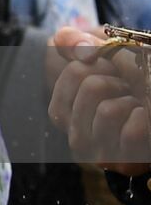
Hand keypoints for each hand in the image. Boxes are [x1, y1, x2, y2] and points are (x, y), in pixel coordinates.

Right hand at [46, 26, 150, 174]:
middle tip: (126, 91)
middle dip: (117, 81)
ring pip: (108, 111)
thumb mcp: (101, 56)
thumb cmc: (131, 83)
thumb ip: (75, 42)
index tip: (110, 73)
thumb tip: (71, 45)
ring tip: (136, 108)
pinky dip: (145, 119)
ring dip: (132, 102)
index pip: (74, 71)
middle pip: (91, 88)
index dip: (100, 63)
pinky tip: (144, 122)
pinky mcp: (124, 163)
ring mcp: (98, 153)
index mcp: (62, 110)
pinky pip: (132, 132)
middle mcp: (75, 134)